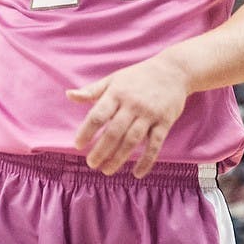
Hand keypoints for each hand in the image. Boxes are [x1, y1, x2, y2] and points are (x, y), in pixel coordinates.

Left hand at [67, 56, 188, 178]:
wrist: (174, 70)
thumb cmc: (139, 76)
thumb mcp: (114, 79)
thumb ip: (91, 91)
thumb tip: (69, 95)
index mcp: (117, 93)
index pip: (98, 115)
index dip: (87, 131)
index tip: (78, 145)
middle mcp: (132, 104)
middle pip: (114, 131)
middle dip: (101, 150)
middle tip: (91, 163)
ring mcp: (150, 114)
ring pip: (132, 140)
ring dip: (119, 158)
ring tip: (107, 170)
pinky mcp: (165, 122)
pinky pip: (155, 144)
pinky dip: (146, 160)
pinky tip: (137, 173)